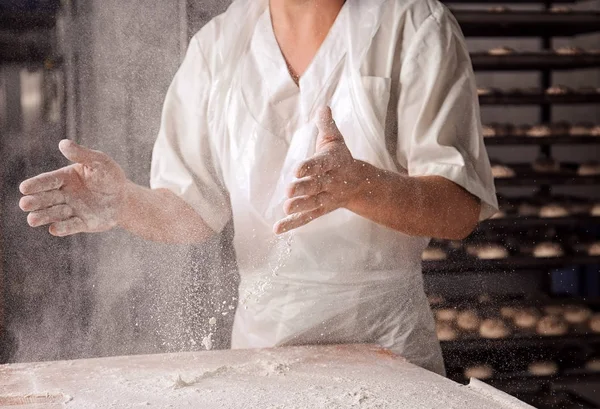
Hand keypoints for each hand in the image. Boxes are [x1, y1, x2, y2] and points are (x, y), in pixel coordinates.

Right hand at [19, 140, 126, 236]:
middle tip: (25, 204)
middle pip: (45, 198)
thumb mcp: (100, 162)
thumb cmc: (110, 177)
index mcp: (64, 178)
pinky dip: (63, 228)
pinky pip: (71, 226)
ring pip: (54, 214)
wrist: (125, 198)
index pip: (47, 181)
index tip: (24, 188)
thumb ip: (82, 154)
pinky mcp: (82, 224)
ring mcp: (71, 210)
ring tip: (32, 219)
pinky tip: (54, 229)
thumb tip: (63, 143)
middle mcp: (63, 195)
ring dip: (43, 216)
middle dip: (35, 202)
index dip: (36, 184)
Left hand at [274, 106, 364, 233]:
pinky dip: (292, 224)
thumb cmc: (340, 158)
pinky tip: (277, 229)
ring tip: (285, 208)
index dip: (310, 167)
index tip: (297, 169)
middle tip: (288, 191)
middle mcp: (331, 182)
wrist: (360, 185)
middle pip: (316, 186)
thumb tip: (322, 107)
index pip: (321, 164)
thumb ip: (327, 125)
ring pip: (312, 204)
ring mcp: (326, 198)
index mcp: (333, 163)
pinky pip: (306, 218)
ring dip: (299, 207)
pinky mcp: (320, 210)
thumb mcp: (335, 140)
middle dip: (303, 188)